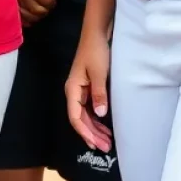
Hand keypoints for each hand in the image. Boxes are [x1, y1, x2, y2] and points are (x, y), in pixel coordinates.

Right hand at [65, 30, 112, 152]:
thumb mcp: (99, 73)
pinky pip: (90, 108)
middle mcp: (74, 91)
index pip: (75, 117)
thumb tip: (100, 114)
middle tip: (106, 147)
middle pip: (80, 118)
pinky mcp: (88, 86)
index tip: (97, 144)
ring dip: (95, 128)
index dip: (85, 132)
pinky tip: (105, 125)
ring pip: (85, 114)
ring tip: (107, 141)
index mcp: (72, 89)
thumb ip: (99, 94)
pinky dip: (97, 119)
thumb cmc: (96, 51)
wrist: (96, 33)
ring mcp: (81, 89)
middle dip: (92, 134)